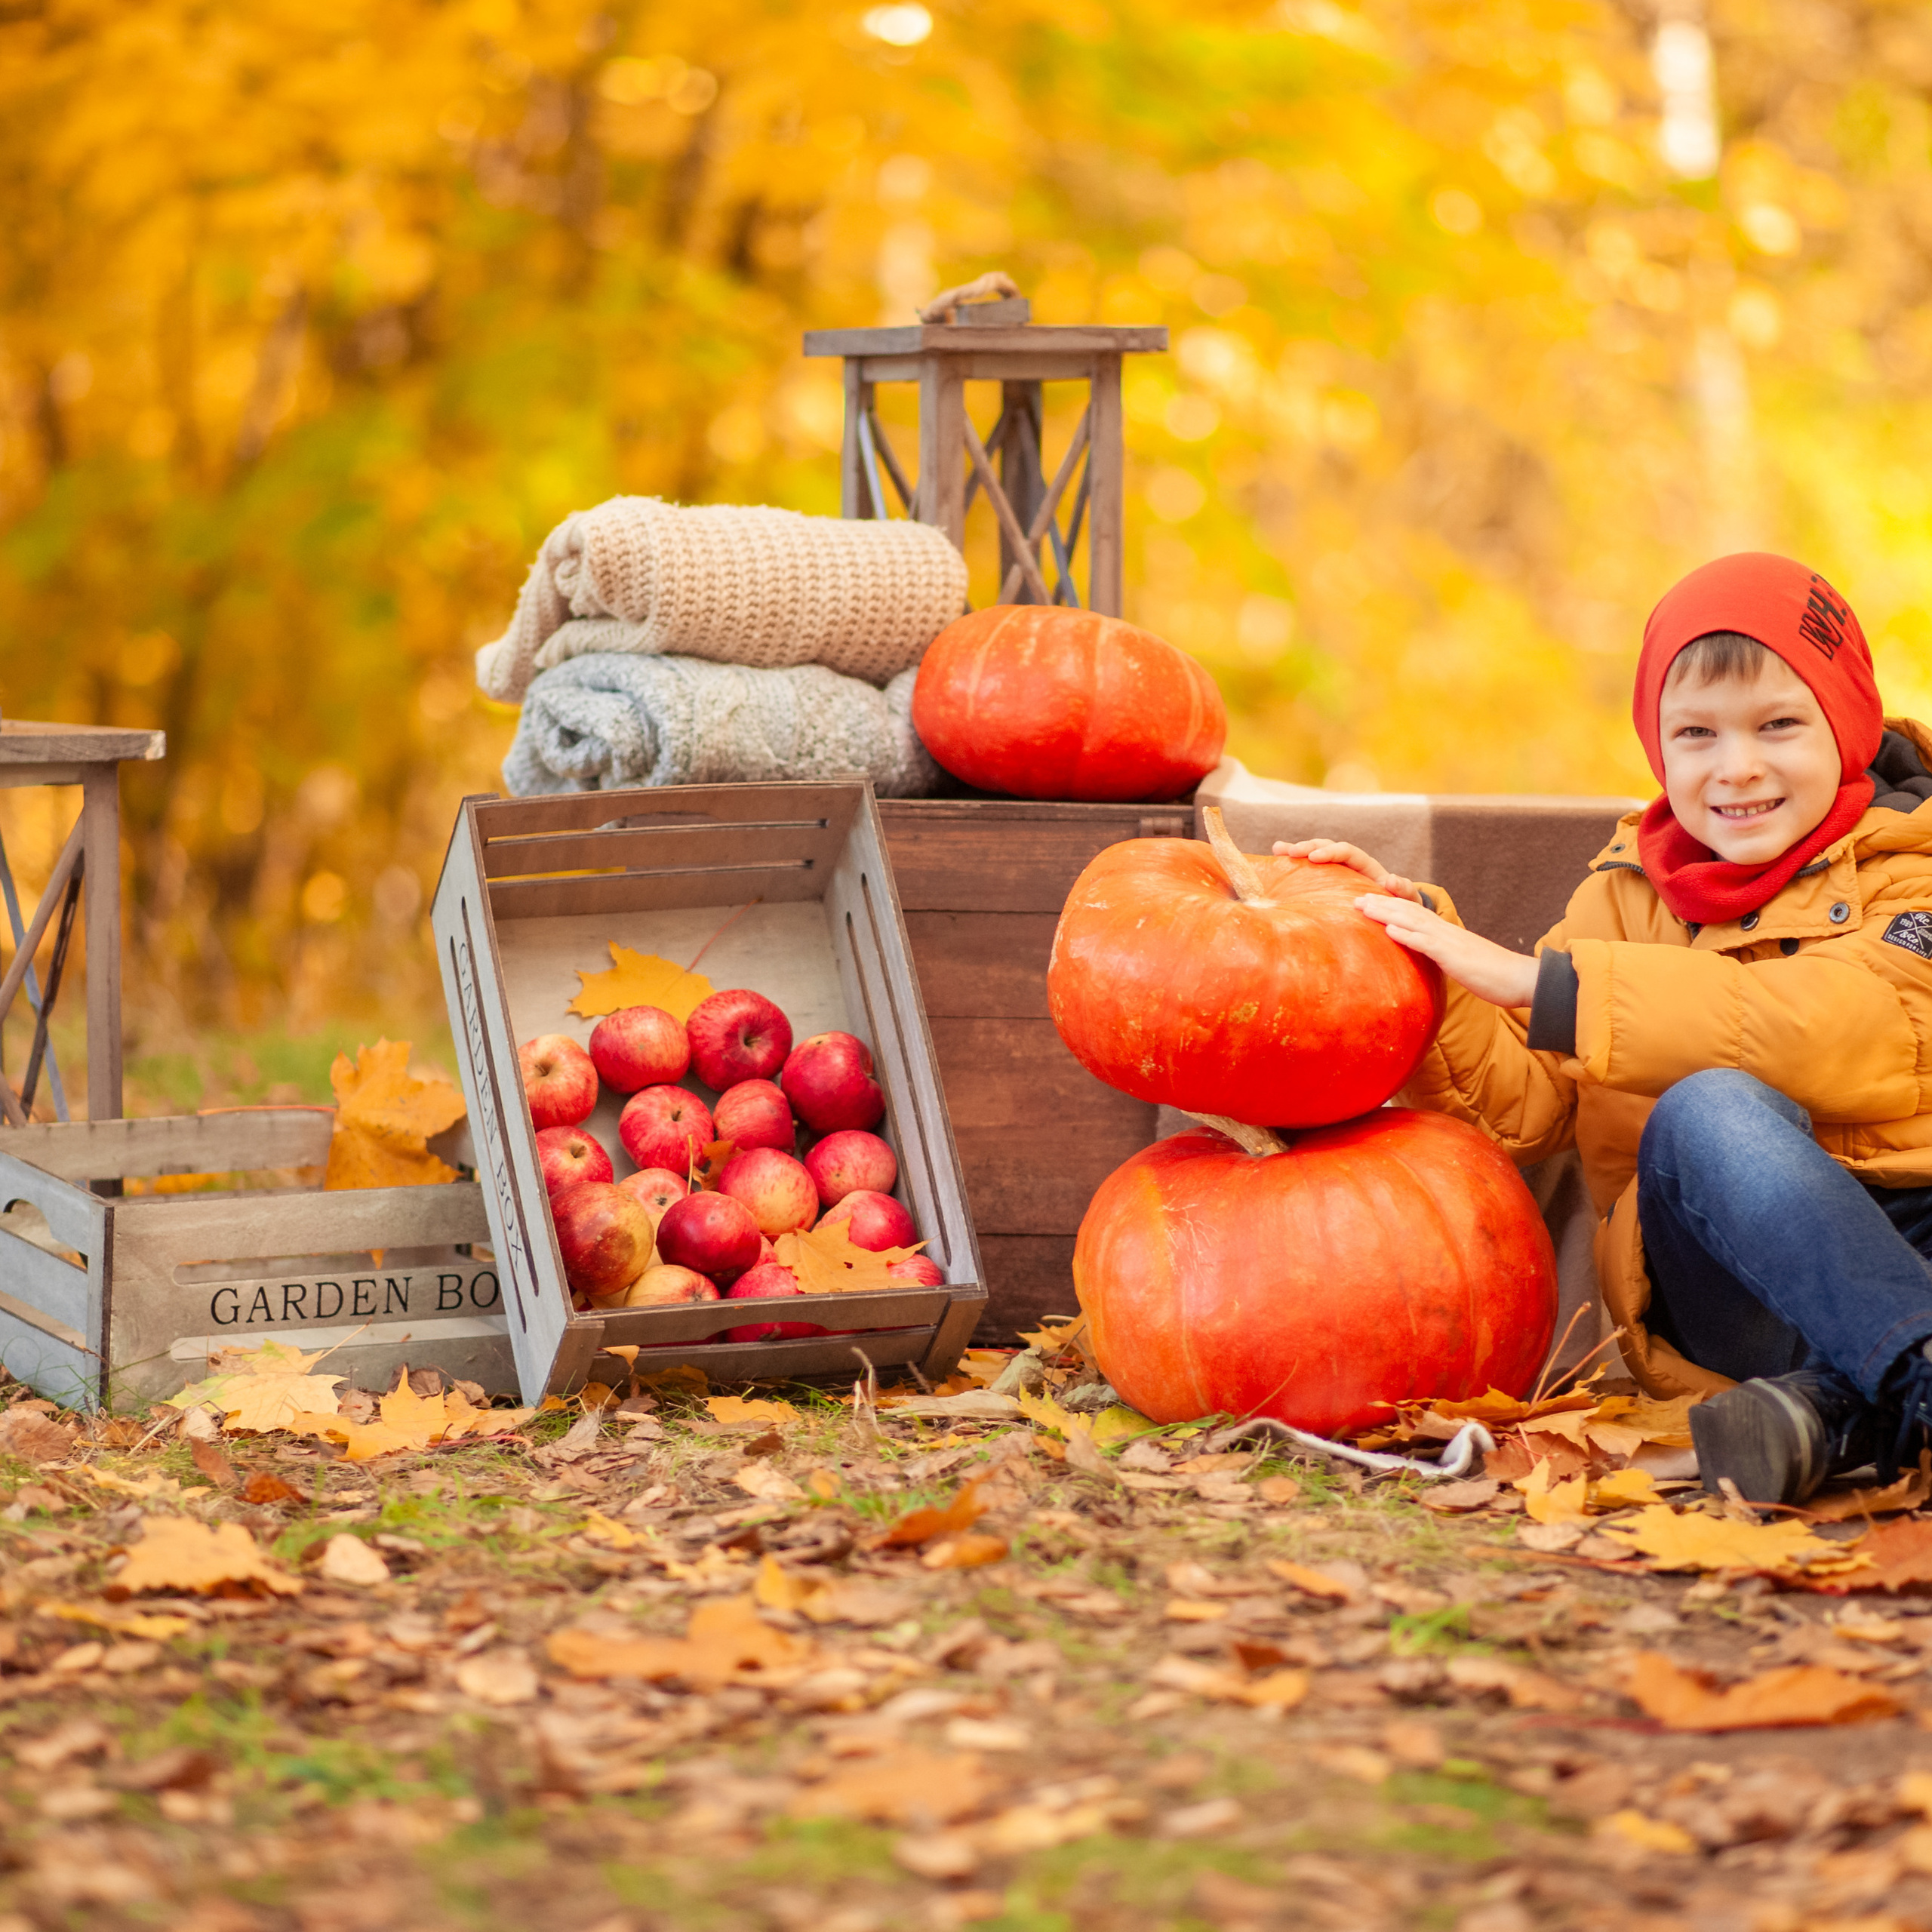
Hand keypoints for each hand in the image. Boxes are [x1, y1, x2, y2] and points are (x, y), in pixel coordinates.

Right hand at [1273, 838, 1423, 904]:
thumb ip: (1404, 889)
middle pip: (1327, 846)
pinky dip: (1294, 865)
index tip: (1314, 858)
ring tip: (1277, 850)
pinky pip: (1309, 870)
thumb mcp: (1406, 900)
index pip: (1346, 851)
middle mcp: (1349, 863)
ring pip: (1315, 854)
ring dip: (1297, 850)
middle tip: (1290, 852)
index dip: (1330, 852)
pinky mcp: (1326, 882)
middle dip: (1308, 847)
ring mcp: (1336, 871)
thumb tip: (1392, 879)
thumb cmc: (1400, 906)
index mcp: (1366, 865)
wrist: (1394, 913)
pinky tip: (1276, 862)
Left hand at [1354, 893, 1540, 1009]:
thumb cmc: (1495, 976)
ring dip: (1385, 913)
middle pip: (1409, 912)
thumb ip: (1446, 960)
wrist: (1524, 980)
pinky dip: (1407, 936)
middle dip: (1381, 904)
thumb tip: (1431, 965)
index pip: (1415, 915)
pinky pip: (1427, 944)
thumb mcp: (1463, 966)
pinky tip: (1388, 930)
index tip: (1369, 902)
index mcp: (1448, 935)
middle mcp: (1446, 933)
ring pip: (1413, 922)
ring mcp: (1450, 942)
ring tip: (1362, 906)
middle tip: (1354, 897)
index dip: (1391, 907)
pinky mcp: (1454, 957)